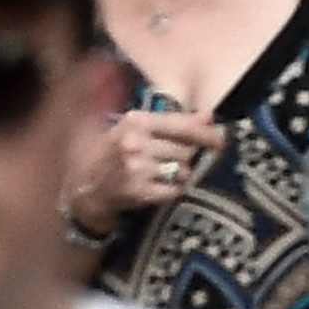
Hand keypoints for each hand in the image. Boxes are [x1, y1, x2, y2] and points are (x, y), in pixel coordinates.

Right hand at [68, 108, 219, 230]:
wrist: (87, 187)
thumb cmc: (115, 151)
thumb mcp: (137, 128)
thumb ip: (173, 119)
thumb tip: (208, 115)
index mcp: (135, 121)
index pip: (181, 125)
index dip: (205, 132)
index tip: (221, 137)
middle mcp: (135, 143)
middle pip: (185, 150)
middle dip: (187, 155)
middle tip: (175, 158)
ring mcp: (136, 169)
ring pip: (182, 170)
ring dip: (180, 172)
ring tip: (164, 171)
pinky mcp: (139, 192)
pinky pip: (174, 190)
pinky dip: (173, 189)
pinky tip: (161, 185)